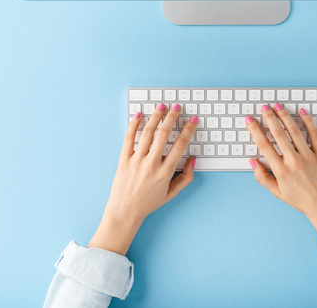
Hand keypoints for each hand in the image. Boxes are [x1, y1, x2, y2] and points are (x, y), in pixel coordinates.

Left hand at [87, 103, 197, 254]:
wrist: (124, 212)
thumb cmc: (148, 203)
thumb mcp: (172, 193)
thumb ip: (186, 177)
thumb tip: (193, 160)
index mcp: (165, 172)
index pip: (180, 145)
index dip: (188, 130)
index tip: (193, 120)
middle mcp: (151, 164)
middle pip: (164, 135)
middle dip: (171, 118)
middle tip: (176, 107)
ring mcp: (136, 161)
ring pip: (147, 133)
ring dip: (155, 117)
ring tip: (161, 106)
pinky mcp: (123, 160)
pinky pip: (128, 138)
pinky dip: (133, 125)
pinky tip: (138, 115)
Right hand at [246, 104, 316, 244]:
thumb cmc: (301, 201)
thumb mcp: (277, 193)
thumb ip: (262, 177)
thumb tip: (252, 161)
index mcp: (281, 171)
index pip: (263, 145)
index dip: (254, 130)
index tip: (249, 120)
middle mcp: (293, 162)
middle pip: (278, 134)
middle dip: (269, 118)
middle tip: (263, 107)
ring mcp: (308, 157)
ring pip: (294, 131)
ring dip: (285, 116)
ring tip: (278, 106)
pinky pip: (314, 134)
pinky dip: (308, 121)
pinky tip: (302, 111)